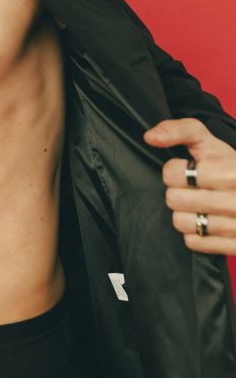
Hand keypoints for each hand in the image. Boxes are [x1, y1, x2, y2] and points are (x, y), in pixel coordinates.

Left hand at [144, 118, 235, 254]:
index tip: (188, 170)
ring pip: (180, 223)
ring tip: (199, 205)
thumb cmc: (230, 166)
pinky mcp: (235, 246)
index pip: (172, 174)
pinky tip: (207, 221)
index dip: (175, 170)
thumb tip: (150, 137)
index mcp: (227, 171)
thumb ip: (180, 131)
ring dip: (185, 213)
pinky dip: (196, 233)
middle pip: (173, 199)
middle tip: (193, 189)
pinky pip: (193, 243)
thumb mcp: (210, 142)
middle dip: (179, 191)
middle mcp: (233, 201)